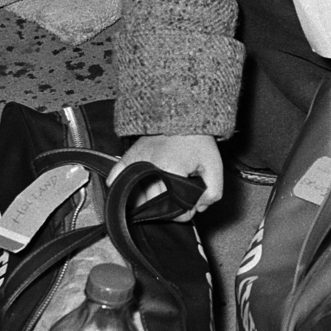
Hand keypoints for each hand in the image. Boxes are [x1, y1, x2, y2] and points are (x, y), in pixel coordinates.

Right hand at [109, 134, 223, 218]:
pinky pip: (116, 176)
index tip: (191, 205)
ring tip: (161, 192)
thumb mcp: (214, 167)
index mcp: (170, 171)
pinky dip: (119, 184)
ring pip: (136, 195)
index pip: (173, 208)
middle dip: (168, 206)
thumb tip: (200, 207)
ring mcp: (137, 162)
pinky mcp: (129, 156)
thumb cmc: (198, 141)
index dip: (185, 211)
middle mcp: (149, 168)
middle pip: (154, 204)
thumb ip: (213, 192)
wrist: (184, 118)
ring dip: (148, 199)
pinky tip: (127, 190)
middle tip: (179, 197)